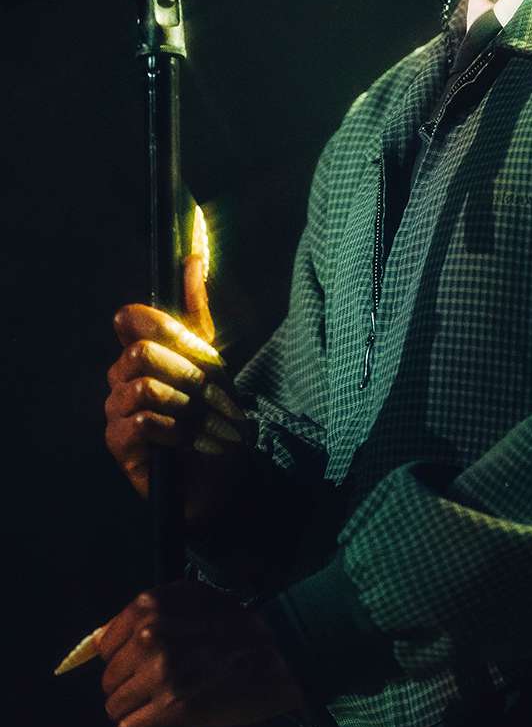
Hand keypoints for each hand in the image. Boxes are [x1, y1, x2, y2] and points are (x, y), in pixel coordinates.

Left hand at [98, 581, 306, 726]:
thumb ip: (149, 615)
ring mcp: (160, 671)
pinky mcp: (171, 706)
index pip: (106, 643)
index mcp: (152, 605)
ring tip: (156, 715)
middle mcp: (150, 634)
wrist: (281, 652)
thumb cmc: (241, 627)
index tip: (139, 669)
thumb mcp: (195, 600)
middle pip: (110, 677)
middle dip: (129, 688)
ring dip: (134, 714)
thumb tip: (95, 640)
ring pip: (116, 706)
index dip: (123, 659)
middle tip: (156, 693)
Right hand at [105, 255, 251, 524]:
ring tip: (205, 423)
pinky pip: (139, 421)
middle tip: (214, 396)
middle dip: (188, 373)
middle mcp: (121, 376)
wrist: (220, 469)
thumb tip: (193, 257)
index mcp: (142, 351)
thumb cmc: (212, 411)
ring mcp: (115, 409)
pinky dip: (172, 430)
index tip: (194, 342)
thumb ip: (196, 309)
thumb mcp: (211, 356)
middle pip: (142, 352)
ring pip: (143, 387)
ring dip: (185, 405)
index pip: (130, 317)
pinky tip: (187, 440)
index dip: (157, 322)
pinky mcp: (118, 443)